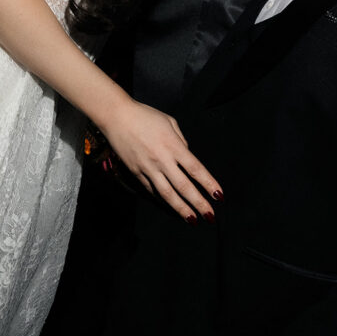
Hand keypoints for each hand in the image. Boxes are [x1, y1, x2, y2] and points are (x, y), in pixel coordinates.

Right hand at [101, 97, 222, 223]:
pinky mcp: (136, 172)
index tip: (219, 196)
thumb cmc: (146, 115)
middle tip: (210, 216)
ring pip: (167, 194)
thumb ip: (181, 141)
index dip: (208, 184)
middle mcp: (162, 160)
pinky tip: (171, 207)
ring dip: (181, 209)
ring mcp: (148, 168)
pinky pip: (151, 190)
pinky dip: (162, 200)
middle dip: (198, 203)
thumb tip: (187, 155)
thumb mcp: (169, 122)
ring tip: (192, 219)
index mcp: (173, 145)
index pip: (195, 169)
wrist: (117, 117)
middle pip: (183, 186)